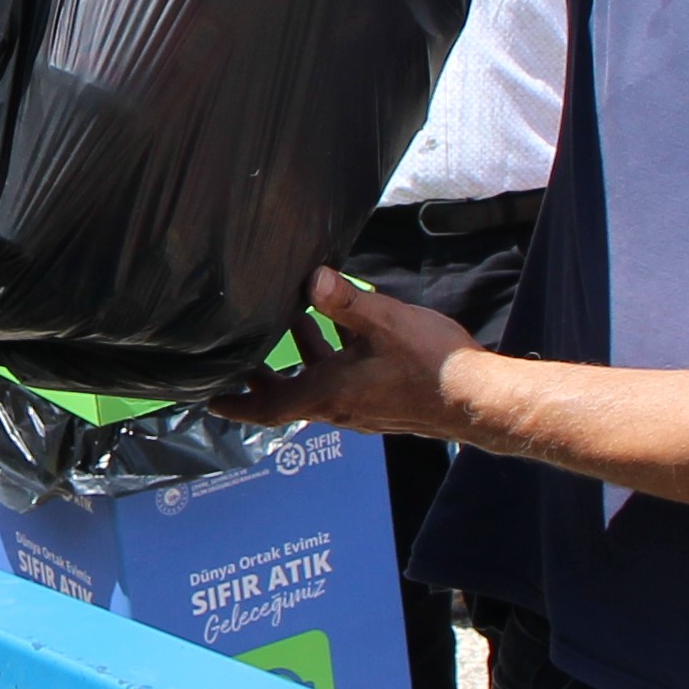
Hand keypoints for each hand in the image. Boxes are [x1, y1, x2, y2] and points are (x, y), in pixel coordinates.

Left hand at [218, 268, 468, 438]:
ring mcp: (362, 409)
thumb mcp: (385, 322)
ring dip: (302, 359)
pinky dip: (332, 362)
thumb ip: (346, 302)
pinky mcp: (382, 404)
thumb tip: (313, 278)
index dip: (237, 403)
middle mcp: (340, 408)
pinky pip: (344, 385)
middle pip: (288, 396)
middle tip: (242, 355)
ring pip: (318, 386)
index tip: (210, 399)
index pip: (268, 406)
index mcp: (329, 393)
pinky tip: (346, 333)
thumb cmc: (432, 365)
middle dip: (264, 376)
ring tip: (294, 322)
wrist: (477, 399)